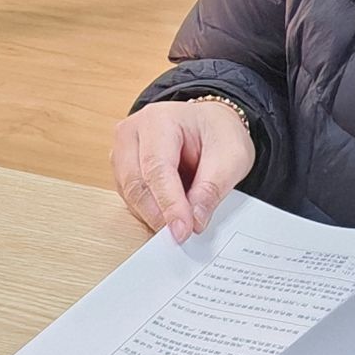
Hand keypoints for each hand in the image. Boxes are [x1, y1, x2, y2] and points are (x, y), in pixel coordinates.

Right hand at [112, 100, 255, 242]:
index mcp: (159, 119)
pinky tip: (170, 214)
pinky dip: (150, 212)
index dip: (169, 203)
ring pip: (130, 195)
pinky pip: (131, 199)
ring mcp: (123, 150)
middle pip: (136, 183)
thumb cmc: (218, 132)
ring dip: (154, 215)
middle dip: (159, 214)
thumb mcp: (231, 158)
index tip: (182, 230)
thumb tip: (194, 221)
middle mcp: (133, 132)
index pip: (157, 167)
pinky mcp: (123, 169)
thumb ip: (211, 189)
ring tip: (182, 222)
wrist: (210, 124)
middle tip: (183, 235)